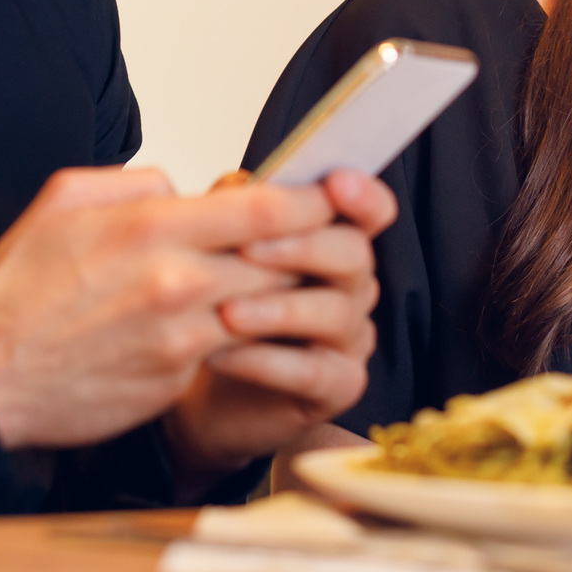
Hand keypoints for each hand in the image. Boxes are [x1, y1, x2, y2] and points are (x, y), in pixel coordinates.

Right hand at [0, 166, 338, 449]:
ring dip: (285, 295)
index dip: (313, 200)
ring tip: (293, 281)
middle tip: (331, 237)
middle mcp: (177, 282)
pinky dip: (246, 337)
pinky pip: (232, 350)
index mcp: (153, 228)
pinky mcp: (178, 379)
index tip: (332, 192)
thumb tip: (180, 189)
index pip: (266, 210)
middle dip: (312, 249)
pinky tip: (243, 326)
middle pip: (284, 261)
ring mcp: (182, 337)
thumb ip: (134, 183)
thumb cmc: (20, 290)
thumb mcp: (64, 201)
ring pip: (268, 309)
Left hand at [162, 168, 395, 484]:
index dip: (362, 195)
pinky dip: (264, 361)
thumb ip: (235, 212)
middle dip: (303, 247)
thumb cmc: (219, 309)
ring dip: (277, 309)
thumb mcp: (220, 253)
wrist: (202, 388)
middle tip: (247, 249)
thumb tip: (237, 185)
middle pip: (354, 254)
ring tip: (225, 312)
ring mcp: (350, 339)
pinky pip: (313, 372)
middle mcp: (352, 287)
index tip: (334, 183)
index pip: (370, 210)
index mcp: (332, 242)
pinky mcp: (338, 386)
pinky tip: (220, 354)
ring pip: (336, 313)